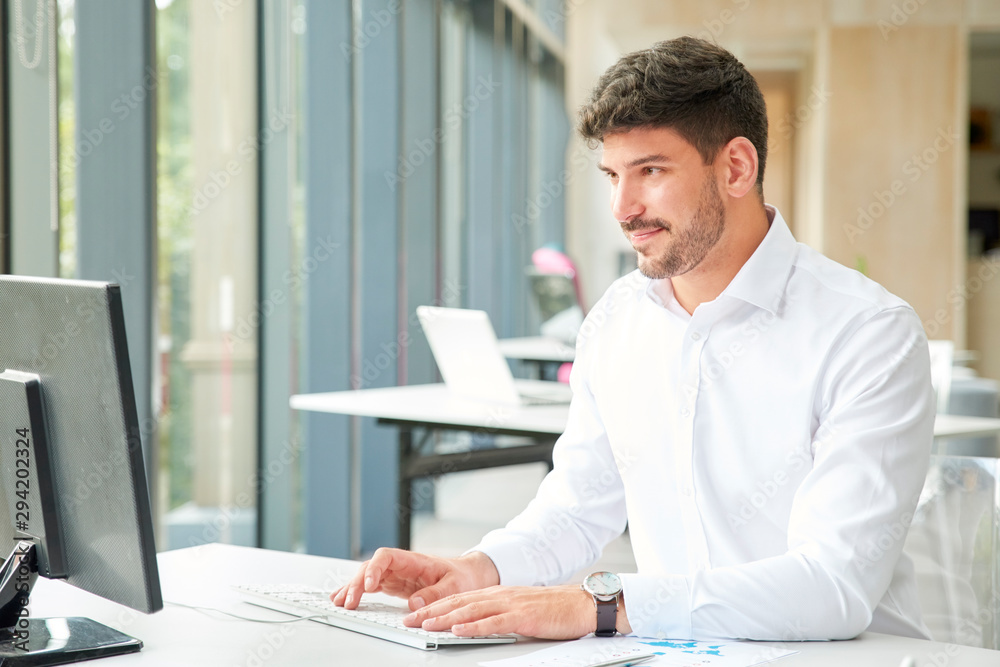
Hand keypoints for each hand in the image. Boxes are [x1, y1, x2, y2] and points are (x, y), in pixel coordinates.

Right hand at [331, 548, 498, 610]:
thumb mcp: (455, 585)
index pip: (386, 556)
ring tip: (339, 602)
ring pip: (368, 576)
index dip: (374, 568)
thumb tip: (415, 602)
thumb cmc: (463, 576)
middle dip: (357, 583)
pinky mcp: (395, 585)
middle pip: (371, 568)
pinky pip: (372, 586)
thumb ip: (436, 593)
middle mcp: (401, 566)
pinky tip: (345, 599)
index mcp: (414, 561)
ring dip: (353, 588)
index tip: (369, 583)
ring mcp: (396, 575)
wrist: (470, 576)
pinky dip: (358, 592)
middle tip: (349, 602)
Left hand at [402, 585, 597, 639]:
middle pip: (458, 602)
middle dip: (430, 611)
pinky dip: (474, 626)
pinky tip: (459, 629)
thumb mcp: (519, 609)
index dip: (434, 606)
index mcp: (498, 593)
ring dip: (445, 617)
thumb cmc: (554, 609)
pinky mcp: (523, 616)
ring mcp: (511, 604)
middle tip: (408, 619)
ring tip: (425, 624)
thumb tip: (474, 623)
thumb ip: (497, 613)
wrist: (582, 604)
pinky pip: (494, 622)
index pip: (459, 598)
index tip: (414, 613)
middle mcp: (500, 595)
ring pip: (471, 610)